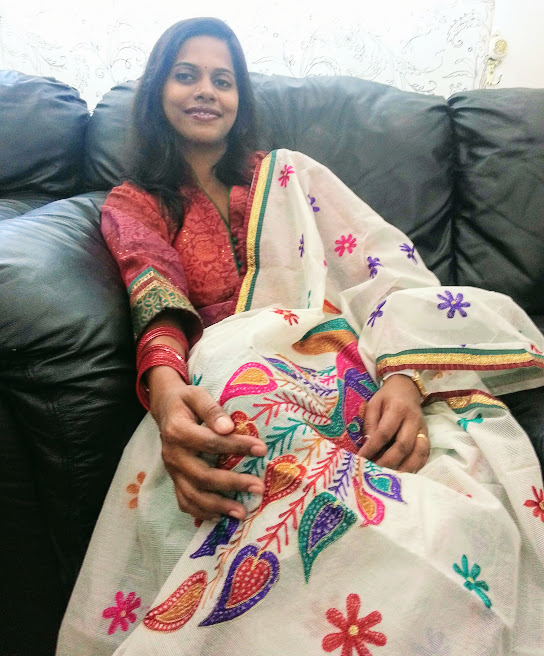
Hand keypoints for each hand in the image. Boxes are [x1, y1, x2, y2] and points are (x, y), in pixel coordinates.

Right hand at [148, 366, 266, 520]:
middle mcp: (173, 455)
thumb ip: (211, 409)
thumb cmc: (185, 401)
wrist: (164, 408)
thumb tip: (228, 428)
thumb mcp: (196, 395)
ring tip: (242, 512)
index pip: (210, 442)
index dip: (236, 446)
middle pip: (202, 475)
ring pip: (193, 495)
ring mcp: (172, 470)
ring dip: (218, 506)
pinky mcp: (175, 479)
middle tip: (259, 487)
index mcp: (177, 431)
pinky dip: (202, 512)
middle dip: (232, 483)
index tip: (261, 449)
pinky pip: (185, 501)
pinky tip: (221, 517)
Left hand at [357, 374, 429, 472]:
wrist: (407, 388)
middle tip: (374, 472)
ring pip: (418, 453)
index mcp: (398, 409)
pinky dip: (415, 466)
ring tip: (390, 478)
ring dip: (404, 468)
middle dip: (388, 462)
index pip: (385, 432)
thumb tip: (367, 445)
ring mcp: (423, 429)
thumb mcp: (373, 404)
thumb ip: (370, 424)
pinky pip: (425, 455)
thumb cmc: (387, 397)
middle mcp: (413, 420)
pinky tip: (405, 474)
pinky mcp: (427, 436)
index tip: (361, 459)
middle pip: (403, 446)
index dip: (372, 448)